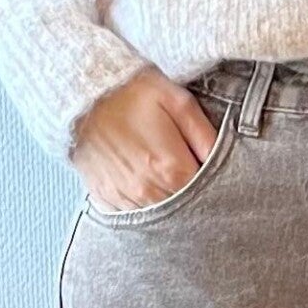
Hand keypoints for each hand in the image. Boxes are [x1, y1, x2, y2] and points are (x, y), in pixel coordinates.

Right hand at [72, 63, 219, 207]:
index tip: (212, 172)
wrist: (82, 93)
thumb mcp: (179, 102)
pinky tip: (144, 183)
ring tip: (164, 175)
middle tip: (189, 172)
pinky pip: (133, 213)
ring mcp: (124, 196)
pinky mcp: (105, 197)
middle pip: (184, 209)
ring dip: (167, 201)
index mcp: (171, 168)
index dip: (215, 184)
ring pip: (159, 216)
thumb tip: (225, 160)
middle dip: (192, 195)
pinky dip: (143, 203)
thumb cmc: (133, 92)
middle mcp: (147, 190)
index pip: (207, 194)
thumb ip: (206, 135)